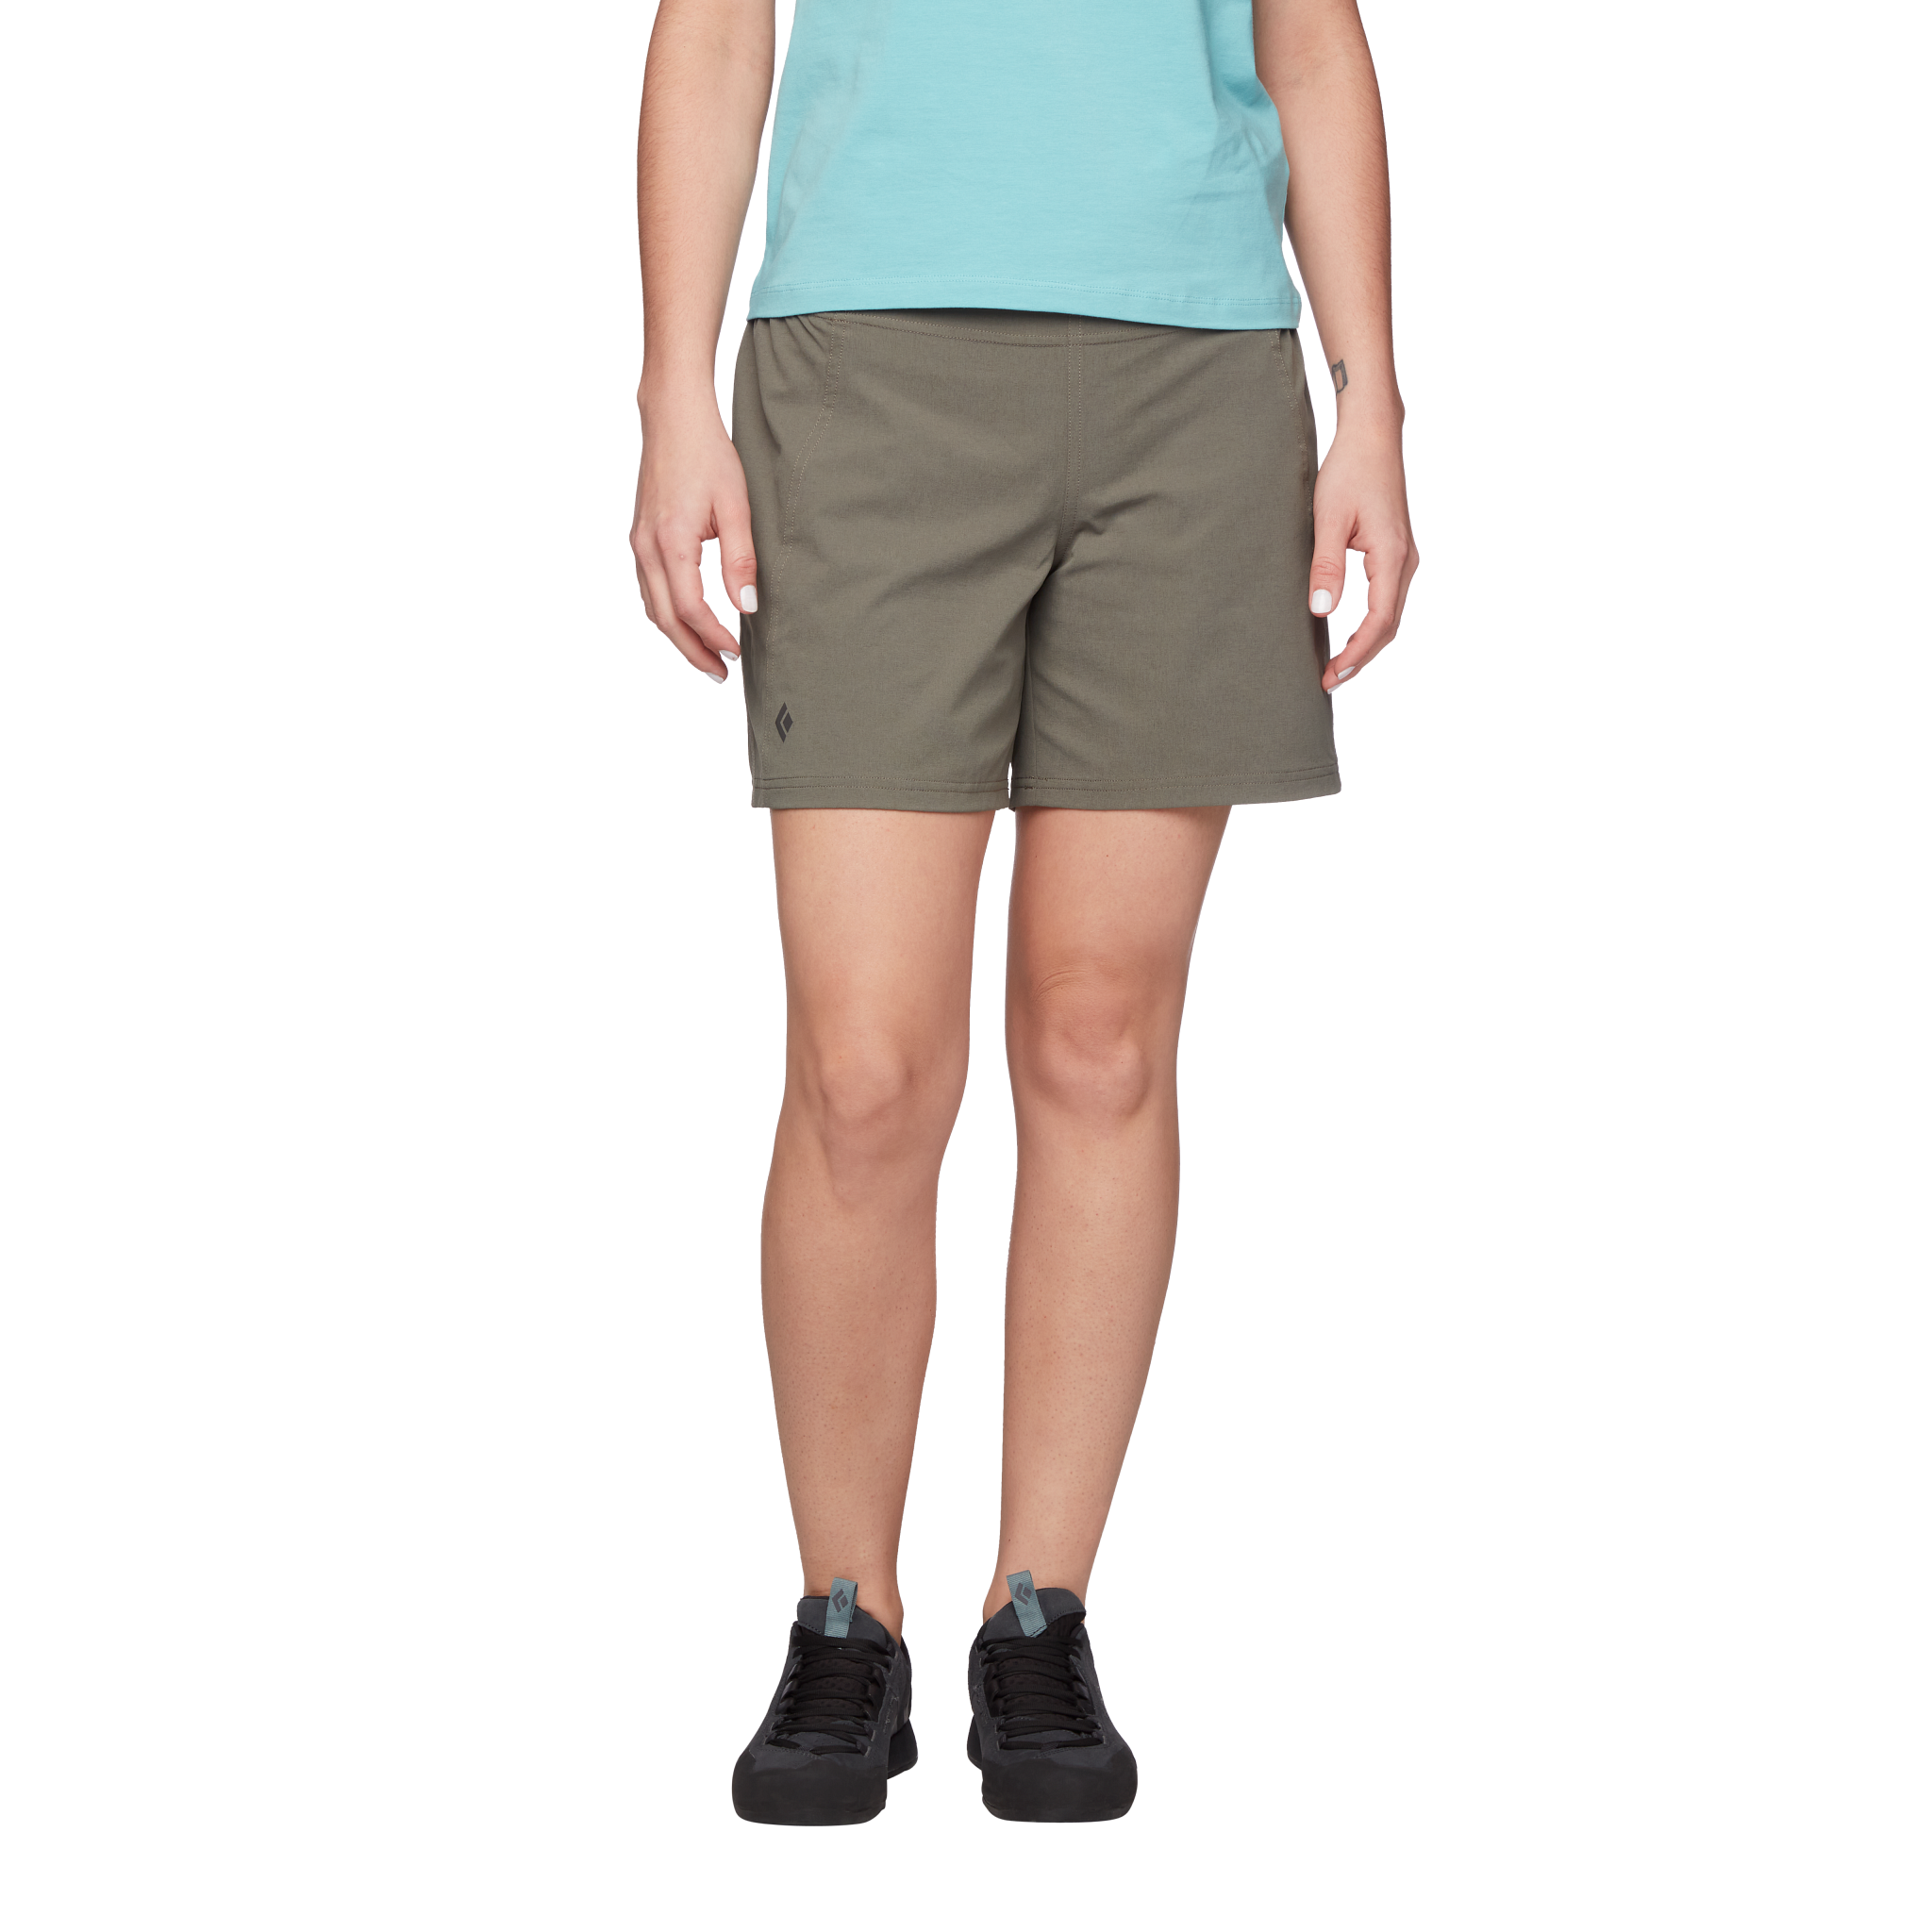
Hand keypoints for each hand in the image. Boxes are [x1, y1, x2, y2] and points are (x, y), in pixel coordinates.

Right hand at [630, 398, 758, 684]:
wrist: (673, 419)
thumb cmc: (708, 456)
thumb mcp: (736, 506)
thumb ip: (741, 559)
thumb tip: (747, 605)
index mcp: (672, 542)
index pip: (690, 609)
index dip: (713, 636)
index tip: (737, 651)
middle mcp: (647, 548)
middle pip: (665, 618)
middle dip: (692, 651)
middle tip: (719, 673)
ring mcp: (638, 544)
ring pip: (653, 607)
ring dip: (678, 637)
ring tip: (706, 656)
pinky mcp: (640, 538)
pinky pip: (649, 589)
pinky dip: (667, 613)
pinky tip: (687, 622)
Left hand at [1307, 417, 1417, 693]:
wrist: (1372, 436)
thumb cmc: (1348, 471)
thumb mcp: (1328, 519)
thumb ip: (1326, 567)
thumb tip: (1322, 612)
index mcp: (1392, 557)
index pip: (1379, 621)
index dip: (1356, 653)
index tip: (1331, 674)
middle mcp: (1406, 561)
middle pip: (1389, 625)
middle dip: (1361, 657)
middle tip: (1330, 681)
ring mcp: (1404, 557)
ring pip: (1390, 614)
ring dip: (1366, 644)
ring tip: (1337, 665)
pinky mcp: (1396, 552)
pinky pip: (1387, 599)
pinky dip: (1371, 624)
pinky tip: (1350, 635)